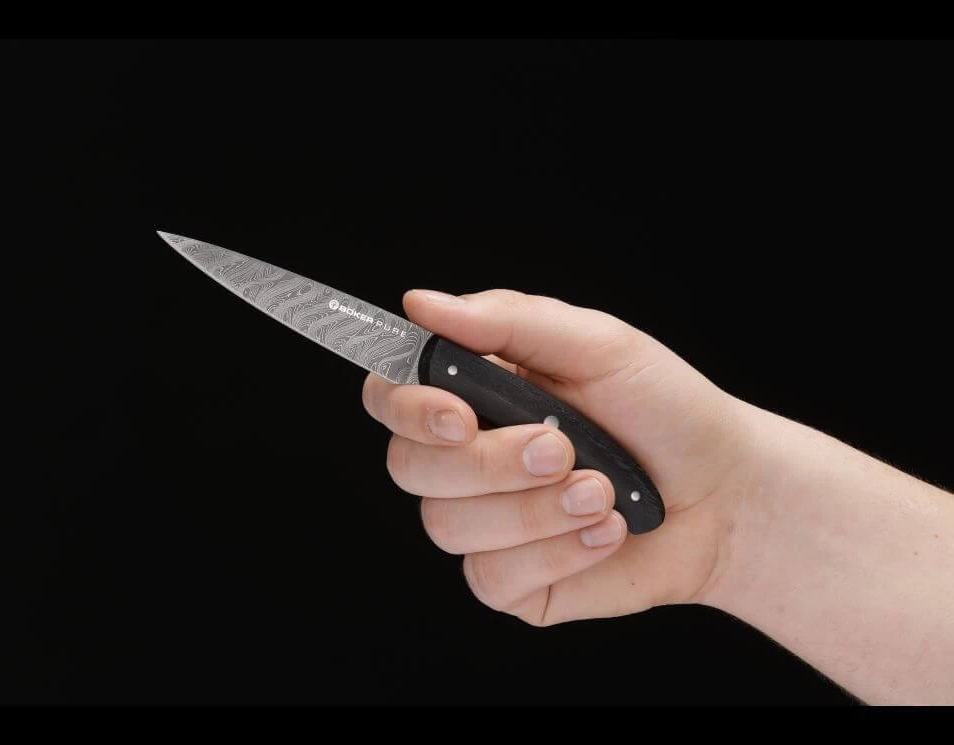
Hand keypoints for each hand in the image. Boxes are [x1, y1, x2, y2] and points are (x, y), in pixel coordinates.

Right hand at [362, 289, 748, 625]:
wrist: (724, 493)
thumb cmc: (664, 409)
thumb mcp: (597, 345)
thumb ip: (508, 321)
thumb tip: (422, 303)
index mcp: (476, 394)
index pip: (392, 397)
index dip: (407, 409)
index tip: (462, 416)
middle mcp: (467, 459)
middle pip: (409, 467)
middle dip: (489, 462)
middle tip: (563, 448)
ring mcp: (484, 523)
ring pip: (448, 525)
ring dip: (534, 509)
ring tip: (603, 491)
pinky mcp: (510, 580)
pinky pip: (492, 576)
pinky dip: (557, 552)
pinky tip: (605, 532)